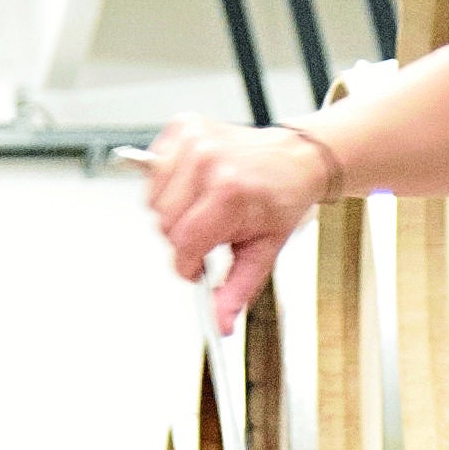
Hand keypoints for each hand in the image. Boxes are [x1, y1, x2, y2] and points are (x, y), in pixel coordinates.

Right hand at [143, 119, 333, 330]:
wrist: (294, 159)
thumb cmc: (280, 201)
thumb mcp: (263, 253)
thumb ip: (236, 291)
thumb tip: (219, 323)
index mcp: (229, 193)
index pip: (183, 245)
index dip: (189, 264)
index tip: (200, 265)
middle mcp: (208, 161)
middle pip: (164, 224)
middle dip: (184, 238)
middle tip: (212, 231)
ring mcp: (194, 140)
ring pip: (154, 200)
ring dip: (174, 211)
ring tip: (205, 206)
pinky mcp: (183, 127)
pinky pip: (154, 171)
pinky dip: (169, 184)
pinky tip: (195, 184)